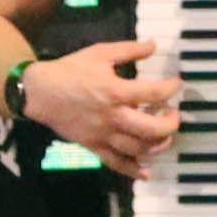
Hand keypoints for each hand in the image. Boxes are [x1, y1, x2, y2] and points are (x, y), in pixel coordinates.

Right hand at [20, 35, 183, 182]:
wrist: (40, 91)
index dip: (171, 88)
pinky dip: (133, 170)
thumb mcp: (100, 53)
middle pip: (152, 129)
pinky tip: (146, 171)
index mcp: (116, 91)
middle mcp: (113, 117)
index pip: (154, 93)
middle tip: (173, 115)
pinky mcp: (93, 146)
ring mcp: (103, 135)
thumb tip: (153, 45)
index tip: (176, 83)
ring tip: (163, 136)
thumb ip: (129, 49)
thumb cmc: (70, 70)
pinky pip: (116, 163)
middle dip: (170, 123)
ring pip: (139, 149)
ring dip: (158, 145)